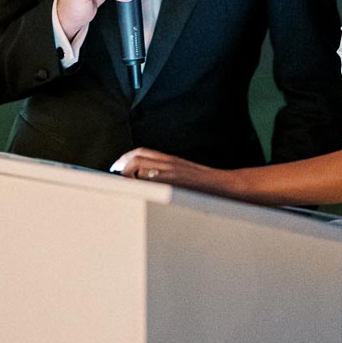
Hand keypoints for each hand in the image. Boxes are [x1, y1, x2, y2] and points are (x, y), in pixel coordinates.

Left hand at [110, 148, 231, 195]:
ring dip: (127, 172)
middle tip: (114, 174)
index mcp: (172, 160)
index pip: (143, 152)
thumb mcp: (187, 176)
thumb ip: (170, 176)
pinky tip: (136, 190)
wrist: (227, 186)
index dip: (126, 158)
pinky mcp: (174, 181)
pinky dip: (139, 182)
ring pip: (140, 164)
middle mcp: (170, 162)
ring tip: (122, 182)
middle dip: (121, 164)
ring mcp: (171, 171)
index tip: (117, 166)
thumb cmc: (208, 186)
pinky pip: (151, 178)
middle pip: (137, 156)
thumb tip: (150, 182)